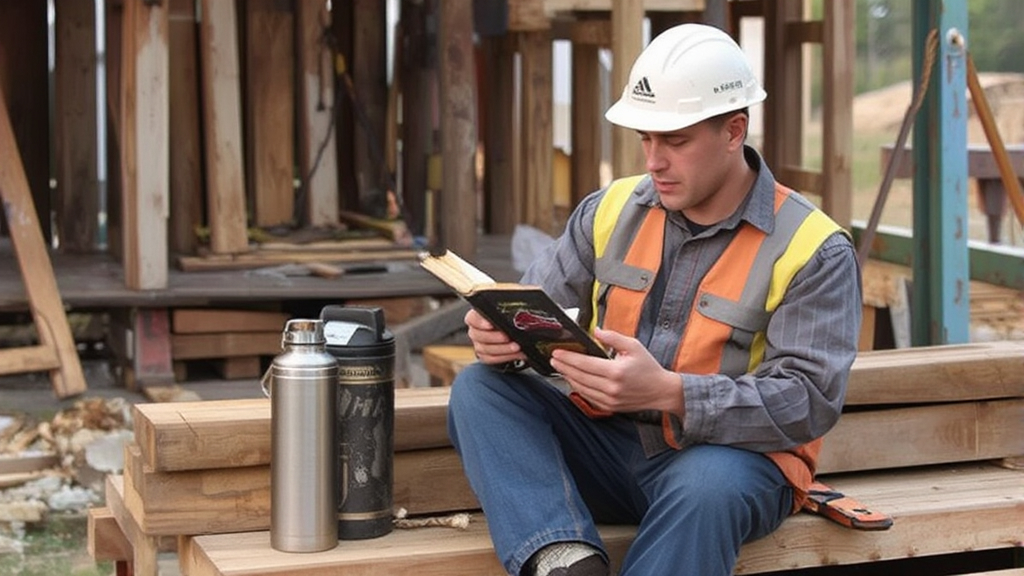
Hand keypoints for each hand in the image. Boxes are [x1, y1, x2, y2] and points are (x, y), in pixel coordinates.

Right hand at [464, 309, 525, 365]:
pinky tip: (517, 354)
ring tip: (517, 347)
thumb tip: (519, 315)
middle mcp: (475, 331)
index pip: (472, 319)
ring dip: (503, 349)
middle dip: (495, 337)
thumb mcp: (504, 313)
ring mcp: (478, 345)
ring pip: (486, 349)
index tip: (490, 324)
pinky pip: (492, 358)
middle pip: (478, 336)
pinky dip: (506, 357)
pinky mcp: (485, 356)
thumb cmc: (506, 319)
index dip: (479, 322)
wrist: (508, 333)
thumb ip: (506, 312)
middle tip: (508, 337)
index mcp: (476, 317)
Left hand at [550, 327, 683, 415]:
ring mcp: (609, 400)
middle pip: (579, 376)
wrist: (661, 391)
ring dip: (568, 377)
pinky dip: (578, 388)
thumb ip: (613, 337)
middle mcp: (611, 387)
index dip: (568, 358)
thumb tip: (595, 331)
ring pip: (581, 388)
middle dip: (563, 367)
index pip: (584, 364)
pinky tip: (574, 379)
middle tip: (553, 358)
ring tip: (560, 368)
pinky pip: (588, 397)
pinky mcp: (609, 407)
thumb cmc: (648, 367)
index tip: (557, 352)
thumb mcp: (634, 346)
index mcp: (616, 371)